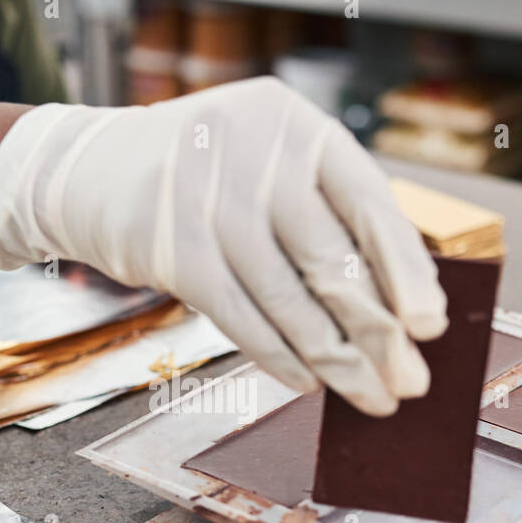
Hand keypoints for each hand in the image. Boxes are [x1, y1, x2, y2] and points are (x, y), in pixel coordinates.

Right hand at [0, 77, 446, 415]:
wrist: (89, 169)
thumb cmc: (204, 175)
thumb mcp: (268, 161)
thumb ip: (324, 210)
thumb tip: (397, 301)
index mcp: (297, 126)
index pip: (370, 203)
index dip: (407, 270)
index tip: (432, 325)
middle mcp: (257, 156)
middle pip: (333, 262)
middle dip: (379, 334)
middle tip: (410, 383)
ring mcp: (210, 202)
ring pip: (290, 301)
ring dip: (337, 360)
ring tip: (370, 396)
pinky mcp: (173, 251)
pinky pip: (241, 318)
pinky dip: (279, 357)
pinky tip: (309, 383)